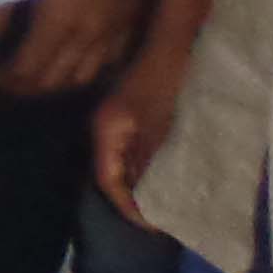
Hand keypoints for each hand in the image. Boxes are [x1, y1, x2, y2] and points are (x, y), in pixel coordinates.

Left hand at [0, 0, 147, 97]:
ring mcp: (117, 31)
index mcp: (60, 25)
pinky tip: (67, 61)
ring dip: (53, 83)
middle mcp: (92, 37)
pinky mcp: (132, 21)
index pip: (25, 72)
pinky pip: (108, 62)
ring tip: (27, 74)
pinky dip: (84, 70)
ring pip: (83, 77)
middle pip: (54, 81)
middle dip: (21, 86)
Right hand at [93, 59, 185, 223]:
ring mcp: (112, 124)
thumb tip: (142, 198)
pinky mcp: (125, 120)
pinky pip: (127, 152)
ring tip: (160, 202)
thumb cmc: (167, 84)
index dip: (129, 207)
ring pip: (118, 164)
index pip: (109, 182)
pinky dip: (141, 169)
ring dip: (136, 185)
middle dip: (130, 200)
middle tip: (157, 218)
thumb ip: (146, 162)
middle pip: (108, 174)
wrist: (169, 47)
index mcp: (107, 133)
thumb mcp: (160, 127)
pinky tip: (159, 175)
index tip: (152, 225)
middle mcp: (103, 131)